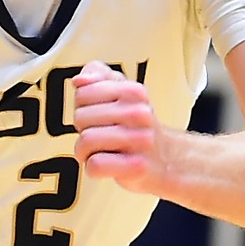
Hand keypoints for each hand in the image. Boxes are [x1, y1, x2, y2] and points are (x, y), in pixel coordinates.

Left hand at [71, 61, 160, 190]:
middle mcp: (139, 114)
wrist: (165, 159)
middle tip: (100, 134)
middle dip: (83, 129)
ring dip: (85, 151)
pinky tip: (106, 164)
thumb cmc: (136, 127)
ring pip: (86, 140)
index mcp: (133, 92)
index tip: (97, 114)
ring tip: (100, 151)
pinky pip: (95, 164)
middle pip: (81, 117)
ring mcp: (140, 141)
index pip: (83, 93)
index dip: (82, 107)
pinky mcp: (136, 167)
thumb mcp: (120, 93)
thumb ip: (97, 77)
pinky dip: (93, 168)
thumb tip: (79, 80)